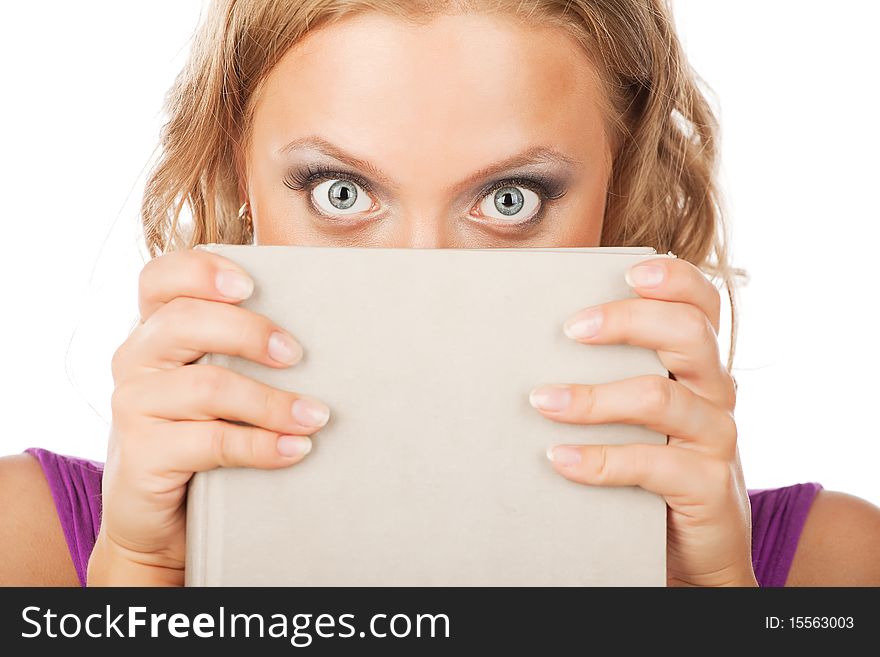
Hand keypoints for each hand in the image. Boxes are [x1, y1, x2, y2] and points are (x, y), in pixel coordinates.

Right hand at [88, 249, 330, 585]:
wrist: (160, 515)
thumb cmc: (203, 432)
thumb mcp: (216, 380)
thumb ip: (243, 350)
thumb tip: (328, 327)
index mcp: (154, 328)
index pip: (160, 277)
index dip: (200, 271)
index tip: (250, 286)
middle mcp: (136, 358)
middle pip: (186, 322)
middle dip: (250, 332)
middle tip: (296, 354)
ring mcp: (133, 406)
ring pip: (208, 386)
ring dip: (272, 402)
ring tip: (316, 416)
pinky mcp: (142, 454)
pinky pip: (211, 442)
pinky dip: (262, 445)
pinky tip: (296, 449)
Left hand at [530, 257, 755, 586]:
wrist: (692, 548)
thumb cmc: (650, 467)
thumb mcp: (636, 415)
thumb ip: (608, 376)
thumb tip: (527, 347)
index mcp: (698, 365)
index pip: (703, 305)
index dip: (676, 279)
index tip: (631, 270)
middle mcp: (715, 393)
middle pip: (688, 334)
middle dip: (628, 321)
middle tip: (572, 329)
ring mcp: (716, 438)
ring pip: (660, 397)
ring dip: (593, 397)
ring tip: (542, 401)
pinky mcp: (707, 486)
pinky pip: (653, 464)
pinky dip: (601, 459)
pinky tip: (561, 459)